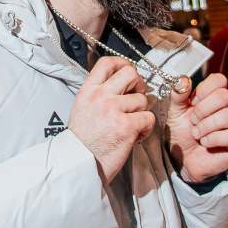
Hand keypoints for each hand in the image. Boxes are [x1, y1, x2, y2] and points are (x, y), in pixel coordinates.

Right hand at [68, 56, 155, 183]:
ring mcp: (113, 110)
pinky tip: (134, 137)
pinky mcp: (126, 126)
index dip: (123, 64)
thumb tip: (120, 84)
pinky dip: (145, 129)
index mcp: (88, 90)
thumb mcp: (83, 108)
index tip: (129, 72)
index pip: (107, 63)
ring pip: (142, 99)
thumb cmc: (83, 141)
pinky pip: (148, 118)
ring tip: (131, 126)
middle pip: (131, 73)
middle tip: (136, 98)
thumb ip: (99, 94)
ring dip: (141, 113)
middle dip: (139, 85)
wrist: (78, 164)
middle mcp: (100, 96)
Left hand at [167, 72, 227, 182]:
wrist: (184, 160)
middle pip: (225, 96)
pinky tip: (205, 143)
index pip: (219, 80)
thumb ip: (178, 95)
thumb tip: (183, 79)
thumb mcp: (175, 112)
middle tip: (193, 121)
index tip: (192, 103)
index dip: (203, 90)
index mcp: (216, 97)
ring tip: (197, 134)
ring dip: (206, 126)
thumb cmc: (183, 134)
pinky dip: (214, 139)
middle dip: (203, 110)